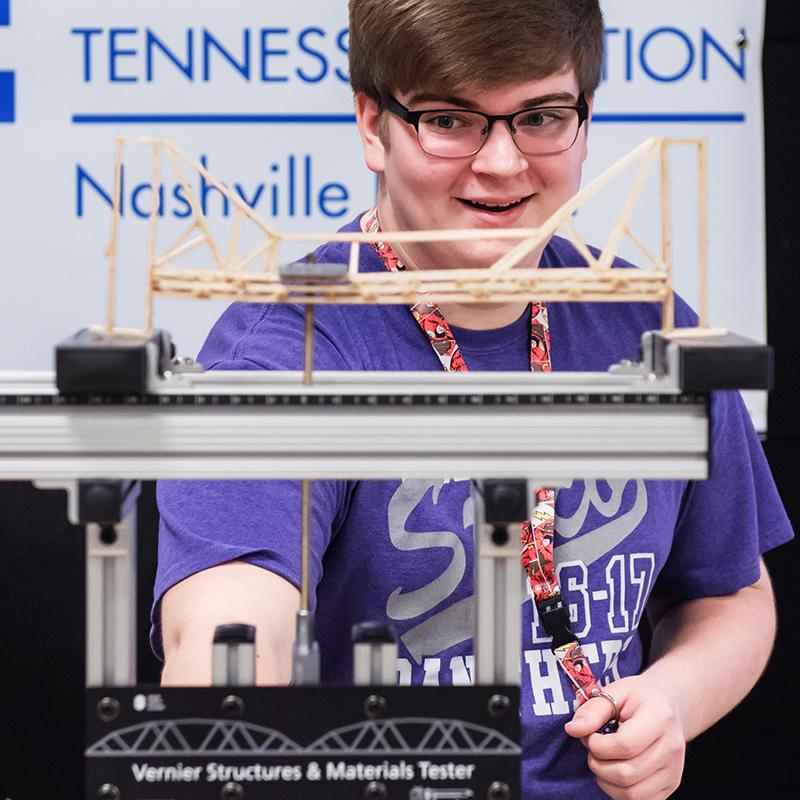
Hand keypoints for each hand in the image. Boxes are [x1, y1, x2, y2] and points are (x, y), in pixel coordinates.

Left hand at [564, 676, 685, 799]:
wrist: (670, 704)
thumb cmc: (639, 697)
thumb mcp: (615, 691)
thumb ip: (593, 710)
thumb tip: (572, 730)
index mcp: (660, 717)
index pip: (625, 745)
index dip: (598, 745)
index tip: (590, 736)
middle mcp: (672, 747)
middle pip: (627, 773)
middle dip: (598, 763)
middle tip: (593, 747)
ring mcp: (674, 770)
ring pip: (632, 793)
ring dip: (606, 780)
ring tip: (602, 759)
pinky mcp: (671, 785)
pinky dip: (619, 791)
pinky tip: (614, 771)